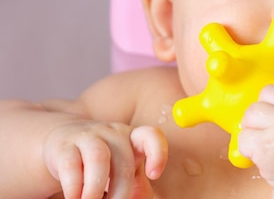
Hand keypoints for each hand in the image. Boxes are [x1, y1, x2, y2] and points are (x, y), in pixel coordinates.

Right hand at [43, 121, 167, 198]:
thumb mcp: (123, 172)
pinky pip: (71, 165)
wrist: (63, 144)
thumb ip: (137, 186)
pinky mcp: (64, 146)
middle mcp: (114, 134)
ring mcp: (89, 136)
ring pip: (99, 159)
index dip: (157, 153)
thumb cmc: (103, 163)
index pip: (152, 136)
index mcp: (134, 138)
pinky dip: (74, 188)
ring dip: (96, 190)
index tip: (154, 175)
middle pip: (124, 163)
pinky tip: (74, 198)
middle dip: (120, 194)